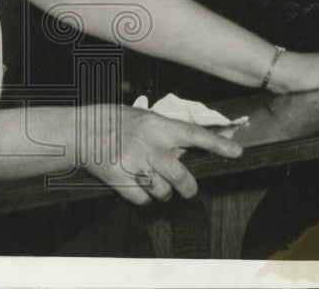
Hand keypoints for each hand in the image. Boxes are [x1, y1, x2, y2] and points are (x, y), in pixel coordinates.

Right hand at [81, 105, 242, 205]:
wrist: (82, 132)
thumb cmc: (114, 122)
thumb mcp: (143, 117)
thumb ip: (165, 132)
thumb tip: (188, 149)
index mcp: (157, 126)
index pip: (194, 135)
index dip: (218, 144)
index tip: (236, 152)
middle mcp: (149, 146)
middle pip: (181, 176)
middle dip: (188, 188)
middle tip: (187, 189)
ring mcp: (134, 165)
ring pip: (163, 192)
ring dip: (163, 193)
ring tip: (154, 183)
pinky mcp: (121, 181)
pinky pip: (143, 200)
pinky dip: (144, 199)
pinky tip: (137, 186)